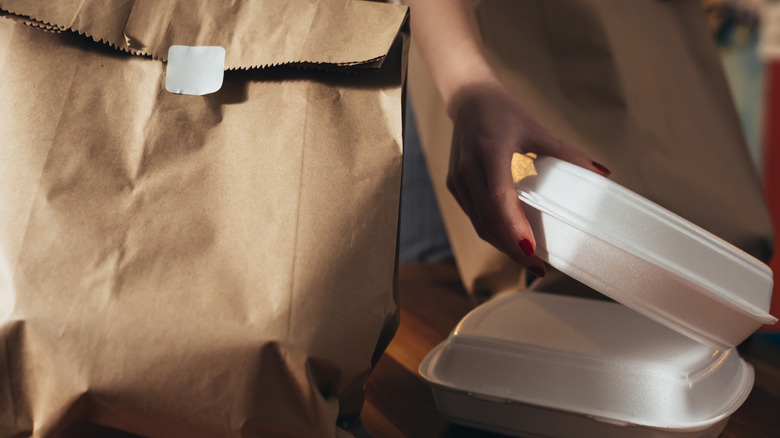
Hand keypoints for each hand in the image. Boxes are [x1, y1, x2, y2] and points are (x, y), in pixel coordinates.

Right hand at [446, 81, 610, 275]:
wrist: (469, 99)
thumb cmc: (504, 112)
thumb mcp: (537, 129)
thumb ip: (568, 153)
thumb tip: (601, 173)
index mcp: (489, 152)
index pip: (498, 197)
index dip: (513, 226)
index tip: (531, 248)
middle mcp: (468, 169)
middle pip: (488, 220)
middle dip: (512, 247)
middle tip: (538, 266)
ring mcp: (458, 180)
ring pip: (479, 224)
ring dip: (502, 245)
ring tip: (529, 260)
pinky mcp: (455, 186)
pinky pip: (474, 217)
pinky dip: (493, 232)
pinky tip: (511, 241)